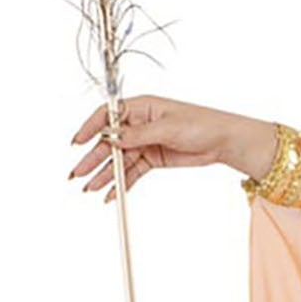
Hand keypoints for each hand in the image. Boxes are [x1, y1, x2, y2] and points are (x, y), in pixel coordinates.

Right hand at [67, 94, 236, 201]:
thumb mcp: (168, 128)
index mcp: (141, 107)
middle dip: (93, 158)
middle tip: (77, 174)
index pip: (107, 116)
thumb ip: (138, 134)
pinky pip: (132, 172)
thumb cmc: (201, 124)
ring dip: (104, 174)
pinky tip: (111, 194)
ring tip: (89, 189)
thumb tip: (111, 138)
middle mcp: (139, 124)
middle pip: (109, 143)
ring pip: (119, 160)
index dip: (90, 128)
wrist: (223, 141)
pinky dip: (122, 183)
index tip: (77, 142)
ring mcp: (145, 142)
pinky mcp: (153, 159)